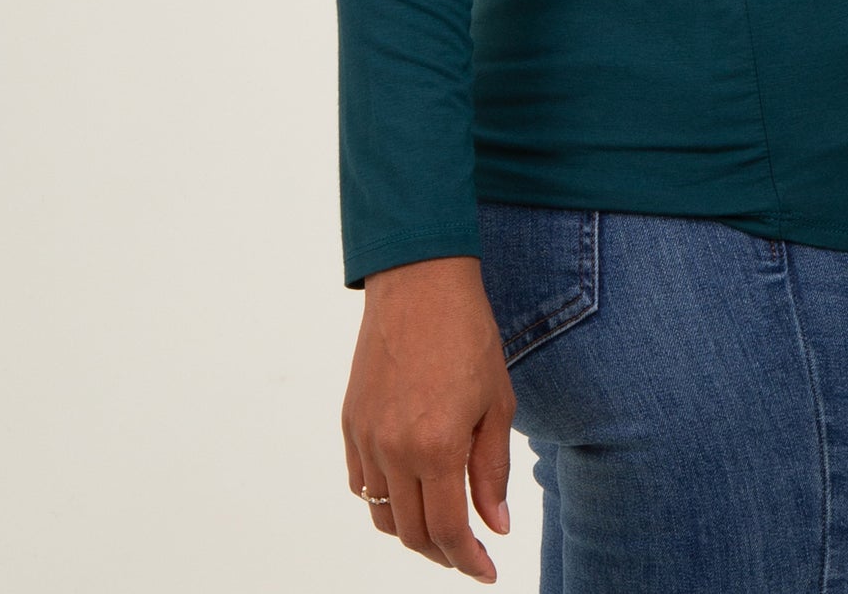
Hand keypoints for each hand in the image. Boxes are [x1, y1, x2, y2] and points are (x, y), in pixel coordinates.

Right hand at [342, 254, 514, 579]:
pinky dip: (384, 499)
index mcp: (436, 447)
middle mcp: (393, 449)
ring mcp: (365, 436)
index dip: (467, 560)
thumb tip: (494, 526)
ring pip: (381, 514)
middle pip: (411, 532)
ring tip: (440, 526)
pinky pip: (361, 483)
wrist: (420, 281)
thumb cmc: (468, 333)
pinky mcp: (350, 421)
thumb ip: (492, 470)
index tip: (485, 571)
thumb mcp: (497, 402)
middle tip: (468, 551)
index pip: (447, 531)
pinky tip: (409, 490)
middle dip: (442, 552)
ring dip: (410, 530)